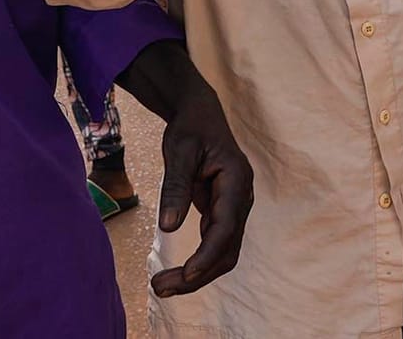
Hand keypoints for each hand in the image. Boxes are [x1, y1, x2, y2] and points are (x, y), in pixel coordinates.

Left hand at [151, 75, 253, 296]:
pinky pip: (215, 244)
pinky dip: (197, 262)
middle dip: (198, 274)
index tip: (186, 275)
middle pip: (227, 248)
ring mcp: (235, 207)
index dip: (207, 254)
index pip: (226, 227)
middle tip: (160, 288)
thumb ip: (175, 187)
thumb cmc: (190, 127)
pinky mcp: (223, 212)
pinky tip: (175, 275)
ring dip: (197, 274)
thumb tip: (168, 227)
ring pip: (223, 252)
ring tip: (161, 287)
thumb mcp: (178, 151)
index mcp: (236, 179)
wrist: (200, 113)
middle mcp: (242, 198)